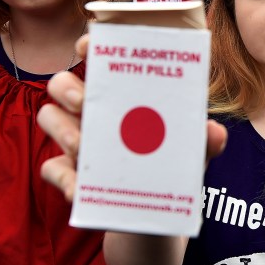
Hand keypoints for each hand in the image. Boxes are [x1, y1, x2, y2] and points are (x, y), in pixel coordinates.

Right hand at [38, 35, 227, 200]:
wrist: (154, 218)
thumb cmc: (170, 171)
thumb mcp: (191, 156)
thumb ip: (204, 143)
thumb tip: (215, 133)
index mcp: (121, 96)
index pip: (98, 60)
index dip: (88, 46)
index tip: (89, 45)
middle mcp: (93, 113)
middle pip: (61, 84)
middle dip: (67, 87)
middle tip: (83, 101)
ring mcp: (75, 142)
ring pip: (49, 117)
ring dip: (61, 129)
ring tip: (82, 147)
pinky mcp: (67, 174)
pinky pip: (52, 169)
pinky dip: (63, 177)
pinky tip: (78, 189)